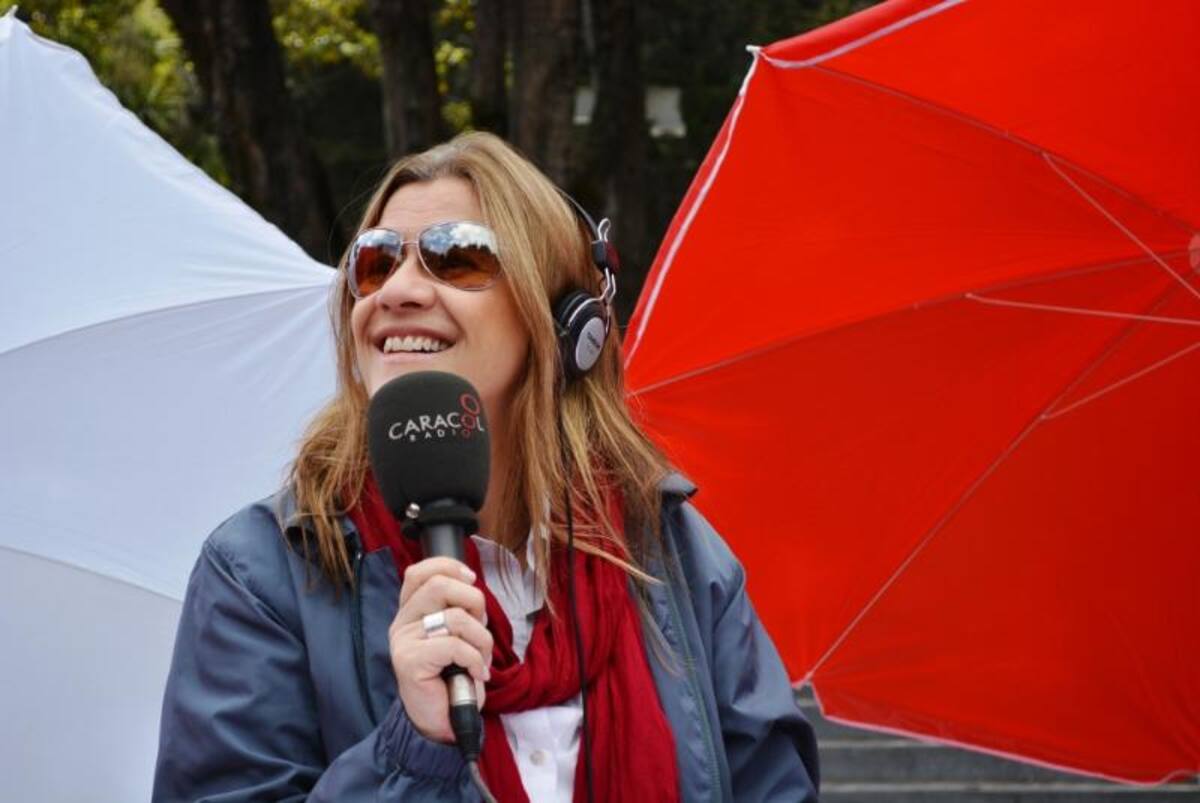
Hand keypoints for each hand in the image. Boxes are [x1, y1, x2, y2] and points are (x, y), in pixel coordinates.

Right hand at [388, 557, 492, 742]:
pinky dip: (476, 659)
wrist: (439, 720)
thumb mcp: (456, 635)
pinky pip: (455, 646)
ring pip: (455, 617)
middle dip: (475, 602)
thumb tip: (472, 586)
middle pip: (440, 586)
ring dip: (482, 639)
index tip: (471, 580)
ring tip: (481, 658)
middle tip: (482, 627)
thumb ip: (457, 609)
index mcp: (411, 611)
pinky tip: (476, 673)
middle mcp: (402, 622)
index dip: (449, 567)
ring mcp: (404, 641)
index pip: (420, 572)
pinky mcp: (410, 661)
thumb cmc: (451, 676)